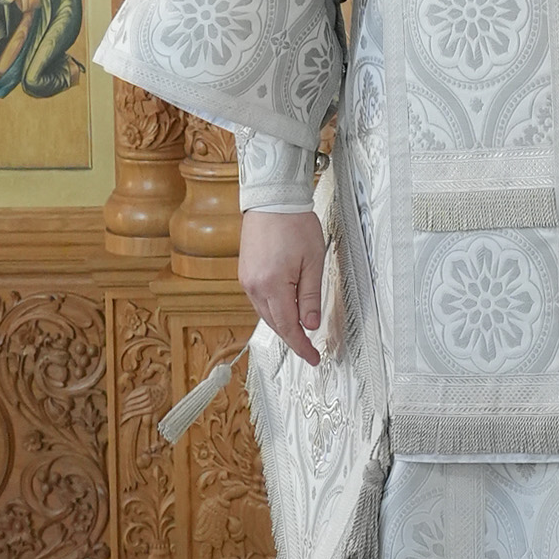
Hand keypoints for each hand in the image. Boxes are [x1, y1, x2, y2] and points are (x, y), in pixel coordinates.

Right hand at [240, 208, 331, 363]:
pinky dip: (273, 309)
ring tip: (301, 329)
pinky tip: (285, 307)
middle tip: (310, 347)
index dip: (302, 346)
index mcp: (273, 286)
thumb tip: (311, 324)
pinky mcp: (245, 273)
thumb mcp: (313, 262)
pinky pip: (259, 301)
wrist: (272, 200)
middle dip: (293, 338)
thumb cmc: (295, 224)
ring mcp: (247, 280)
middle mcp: (255, 287)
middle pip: (275, 324)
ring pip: (266, 314)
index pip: (289, 327)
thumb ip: (311, 297)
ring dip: (283, 324)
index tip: (313, 357)